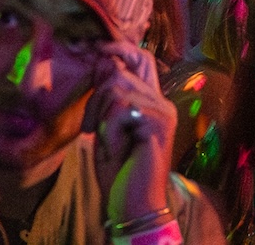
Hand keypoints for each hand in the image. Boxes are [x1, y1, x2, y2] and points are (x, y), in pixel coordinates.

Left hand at [82, 43, 174, 228]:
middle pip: (126, 68)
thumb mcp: (109, 127)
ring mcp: (162, 113)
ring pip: (117, 87)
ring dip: (99, 113)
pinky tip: (115, 148)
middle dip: (100, 90)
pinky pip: (120, 110)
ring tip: (102, 139)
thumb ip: (110, 97)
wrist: (133, 207)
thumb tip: (103, 62)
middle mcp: (162, 103)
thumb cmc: (118, 172)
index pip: (141, 58)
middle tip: (92, 123)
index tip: (93, 47)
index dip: (119, 48)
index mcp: (153, 101)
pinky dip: (108, 130)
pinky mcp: (157, 125)